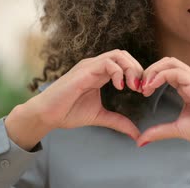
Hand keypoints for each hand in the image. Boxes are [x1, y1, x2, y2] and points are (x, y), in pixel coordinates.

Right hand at [6, 49, 143, 149]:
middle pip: (124, 55)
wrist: (47, 115)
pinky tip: (119, 87)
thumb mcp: (100, 116)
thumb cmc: (68, 112)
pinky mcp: (84, 71)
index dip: (137, 73)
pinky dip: (118, 72)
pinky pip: (106, 63)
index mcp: (100, 73)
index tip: (143, 90)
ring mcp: (89, 66)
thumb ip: (119, 122)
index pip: (124, 62)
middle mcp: (95, 66)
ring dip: (130, 68)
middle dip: (137, 68)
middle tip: (141, 87)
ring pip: (118, 54)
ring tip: (133, 86)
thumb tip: (136, 134)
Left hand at [136, 57, 189, 152]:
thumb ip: (160, 131)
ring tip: (144, 86)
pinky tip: (151, 87)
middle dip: (150, 70)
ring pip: (170, 62)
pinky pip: (175, 72)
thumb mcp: (178, 129)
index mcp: (188, 87)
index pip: (167, 71)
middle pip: (167, 62)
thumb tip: (141, 140)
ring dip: (153, 71)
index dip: (151, 77)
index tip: (141, 91)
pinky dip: (160, 76)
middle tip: (140, 86)